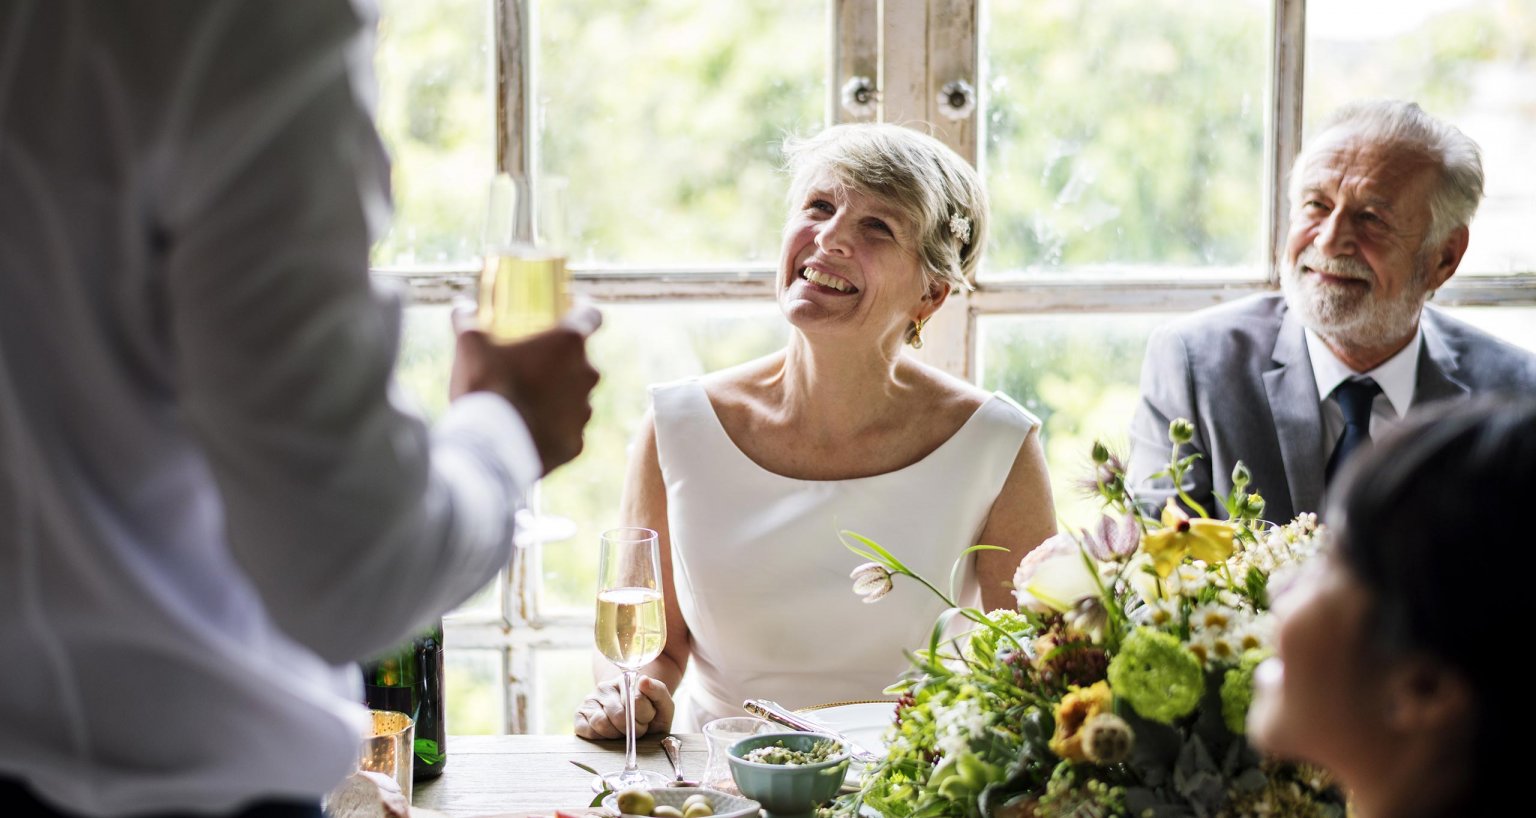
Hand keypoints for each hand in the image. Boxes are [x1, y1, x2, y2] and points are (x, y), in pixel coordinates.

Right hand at [450, 303, 601, 474]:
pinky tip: (527, 430)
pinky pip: (567, 430)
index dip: (583, 312)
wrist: (490, 447)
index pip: (590, 317)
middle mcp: (586, 375)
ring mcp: (584, 412)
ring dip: (558, 395)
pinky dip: (552, 428)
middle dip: (561, 360)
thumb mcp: (470, 345)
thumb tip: (461, 307)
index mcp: (568, 344)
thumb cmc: (485, 386)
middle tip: (532, 364)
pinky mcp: (576, 443)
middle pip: (581, 360)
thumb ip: (467, 320)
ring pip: (576, 396)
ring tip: (525, 401)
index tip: (573, 311)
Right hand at [573, 675, 674, 738]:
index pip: (636, 700)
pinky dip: (600, 738)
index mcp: (626, 680)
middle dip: (633, 729)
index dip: (646, 716)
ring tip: (623, 731)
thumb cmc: (651, 716)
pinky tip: (609, 734)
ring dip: (617, 734)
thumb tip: (643, 680)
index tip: (649, 718)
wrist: (636, 726)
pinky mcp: (579, 716)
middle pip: (619, 715)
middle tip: (638, 728)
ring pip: (601, 723)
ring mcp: (590, 700)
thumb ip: (658, 691)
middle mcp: (604, 687)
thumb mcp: (663, 705)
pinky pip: (587, 730)